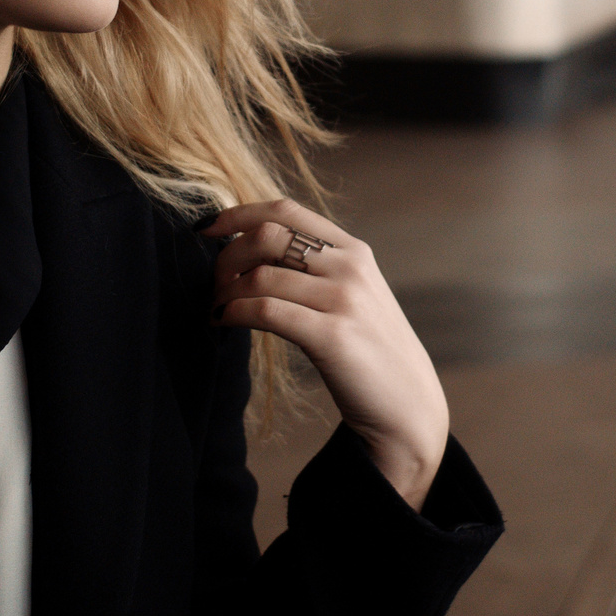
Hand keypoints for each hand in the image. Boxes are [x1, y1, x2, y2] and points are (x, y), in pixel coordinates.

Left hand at [203, 201, 448, 508]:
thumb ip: (317, 269)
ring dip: (225, 291)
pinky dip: (233, 312)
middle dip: (226, 256)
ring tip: (217, 310)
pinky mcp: (332, 336)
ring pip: (261, 275)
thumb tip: (251, 250)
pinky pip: (265, 310)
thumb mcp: (353, 295)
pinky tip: (223, 323)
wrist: (408, 404)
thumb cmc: (369, 351)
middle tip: (213, 284)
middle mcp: (351, 267)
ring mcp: (344, 300)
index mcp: (353, 251)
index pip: (286, 211)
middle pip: (267, 236)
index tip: (207, 230)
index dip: (238, 213)